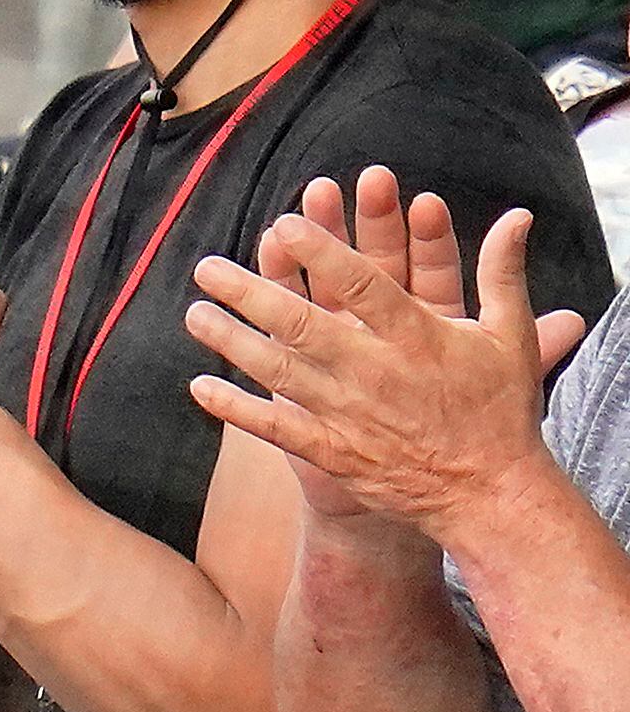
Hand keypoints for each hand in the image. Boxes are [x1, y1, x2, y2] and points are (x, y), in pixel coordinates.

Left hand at [182, 196, 586, 539]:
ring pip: (279, 372)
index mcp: (418, 338)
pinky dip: (235, 409)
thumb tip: (517, 216)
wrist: (490, 494)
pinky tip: (199, 387)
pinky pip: (276, 428)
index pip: (363, 284)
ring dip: (232, 342)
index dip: (322, 253)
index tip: (283, 223)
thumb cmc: (500, 410)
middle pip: (303, 325)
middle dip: (251, 293)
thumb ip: (503, 274)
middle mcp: (376, 372)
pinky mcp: (334, 452)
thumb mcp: (509, 337)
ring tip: (194, 313)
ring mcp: (350, 414)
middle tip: (208, 268)